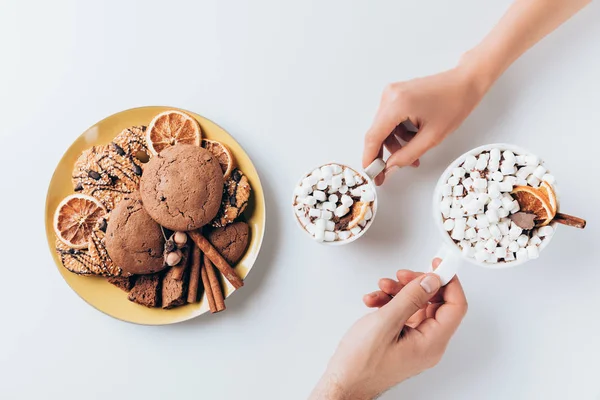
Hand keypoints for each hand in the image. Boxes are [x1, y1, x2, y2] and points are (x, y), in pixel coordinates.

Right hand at [310, 259, 467, 399]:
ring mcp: (415, 343)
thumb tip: (431, 280)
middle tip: (400, 276)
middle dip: (416, 284)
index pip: (455, 306)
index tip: (437, 264)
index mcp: (431, 343)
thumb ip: (411, 298)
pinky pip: (403, 315)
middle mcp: (427, 344)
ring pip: (416, 306)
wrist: (343, 383)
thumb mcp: (386, 323)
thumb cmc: (360, 365)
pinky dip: (389, 304)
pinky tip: (374, 302)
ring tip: (380, 289)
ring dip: (398, 293)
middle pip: (434, 303)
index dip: (448, 281)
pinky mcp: (401, 341)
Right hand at [363, 66, 487, 184]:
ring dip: (395, 143)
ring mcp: (392, 93)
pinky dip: (398, 132)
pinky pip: (390, 119)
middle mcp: (389, 96)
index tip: (369, 174)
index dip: (369, 158)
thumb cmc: (454, 104)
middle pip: (377, 132)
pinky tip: (413, 137)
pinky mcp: (396, 94)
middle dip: (383, 153)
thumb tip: (389, 167)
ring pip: (384, 127)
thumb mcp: (432, 137)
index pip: (374, 136)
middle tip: (386, 172)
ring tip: (413, 153)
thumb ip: (407, 155)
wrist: (465, 82)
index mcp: (397, 104)